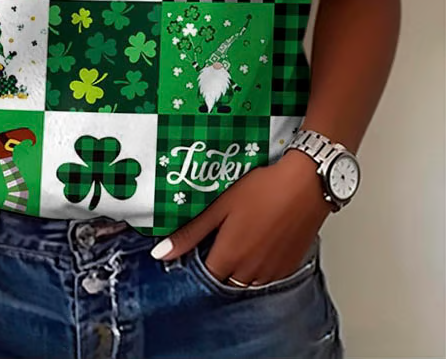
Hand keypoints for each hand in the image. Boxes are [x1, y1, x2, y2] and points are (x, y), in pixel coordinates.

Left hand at [151, 149, 331, 285]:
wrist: (306, 184)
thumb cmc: (263, 190)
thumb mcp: (220, 206)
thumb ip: (191, 233)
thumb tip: (161, 254)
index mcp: (229, 257)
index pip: (205, 277)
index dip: (199, 261)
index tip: (200, 245)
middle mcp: (250, 272)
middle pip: (226, 281)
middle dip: (219, 265)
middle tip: (221, 237)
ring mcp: (272, 272)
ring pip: (247, 281)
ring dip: (239, 268)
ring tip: (242, 237)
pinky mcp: (289, 266)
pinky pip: (268, 277)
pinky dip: (260, 266)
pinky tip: (261, 241)